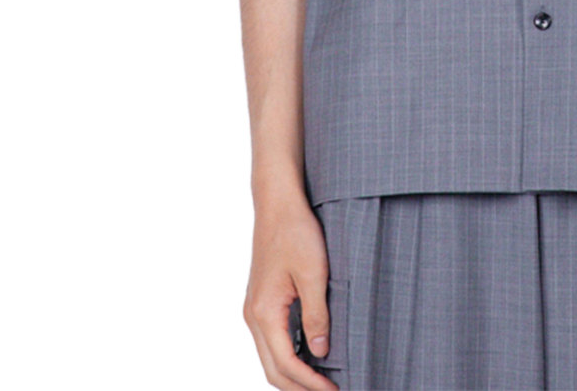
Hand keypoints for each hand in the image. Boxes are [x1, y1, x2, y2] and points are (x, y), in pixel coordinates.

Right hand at [242, 190, 339, 389]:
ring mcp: (255, 309)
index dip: (310, 383)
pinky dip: (289, 356)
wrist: (277, 203)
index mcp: (264, 312)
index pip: (286, 364)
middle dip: (299, 387)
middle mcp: (254, 315)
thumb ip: (317, 315)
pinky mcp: (262, 301)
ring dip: (294, 374)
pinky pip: (272, 340)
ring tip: (322, 380)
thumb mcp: (314, 273)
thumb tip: (322, 352)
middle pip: (273, 369)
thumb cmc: (294, 231)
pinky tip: (311, 355)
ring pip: (270, 357)